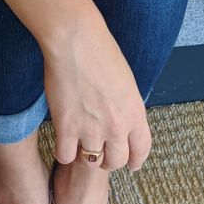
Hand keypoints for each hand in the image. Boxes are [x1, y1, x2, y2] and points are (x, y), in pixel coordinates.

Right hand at [43, 17, 151, 171]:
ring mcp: (91, 129)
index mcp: (135, 112)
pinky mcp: (66, 127)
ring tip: (78, 144)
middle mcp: (117, 126)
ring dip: (85, 155)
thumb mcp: (125, 81)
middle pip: (116, 162)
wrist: (75, 39)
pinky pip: (65, 156)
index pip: (141, 149)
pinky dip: (63, 152)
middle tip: (100, 152)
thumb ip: (126, 105)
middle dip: (109, 160)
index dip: (136, 160)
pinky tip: (62, 141)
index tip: (131, 165)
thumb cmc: (100, 50)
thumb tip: (121, 119)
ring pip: (91, 162)